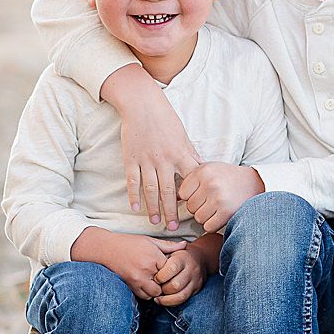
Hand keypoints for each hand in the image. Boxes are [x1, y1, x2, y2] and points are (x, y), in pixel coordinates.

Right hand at [72, 228, 184, 300]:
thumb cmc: (129, 243)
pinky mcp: (130, 286)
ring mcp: (137, 279)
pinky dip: (147, 293)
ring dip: (158, 289)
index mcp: (154, 257)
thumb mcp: (150, 241)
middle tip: (166, 278)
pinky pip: (143, 296)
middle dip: (167, 282)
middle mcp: (147, 270)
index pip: (172, 270)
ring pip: (155, 293)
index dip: (173, 270)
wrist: (106, 249)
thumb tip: (185, 245)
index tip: (171, 267)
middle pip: (166, 284)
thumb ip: (169, 246)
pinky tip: (147, 285)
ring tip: (156, 282)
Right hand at [107, 66, 199, 229]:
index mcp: (180, 154)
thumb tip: (203, 169)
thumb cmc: (166, 119)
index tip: (198, 210)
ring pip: (150, 190)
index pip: (190, 181)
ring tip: (156, 222)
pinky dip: (134, 196)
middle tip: (174, 228)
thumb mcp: (184, 136)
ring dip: (153, 208)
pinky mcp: (131, 159)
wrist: (142, 105)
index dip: (194, 196)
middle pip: (169, 191)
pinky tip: (135, 208)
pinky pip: (132, 182)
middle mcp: (164, 160)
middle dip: (172, 211)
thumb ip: (191, 155)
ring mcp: (146, 161)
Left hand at [154, 244, 208, 306]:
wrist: (200, 259)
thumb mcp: (170, 250)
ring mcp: (195, 281)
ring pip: (180, 295)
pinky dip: (171, 303)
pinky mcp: (196, 289)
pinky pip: (183, 300)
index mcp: (183, 258)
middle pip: (175, 285)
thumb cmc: (179, 256)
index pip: (172, 268)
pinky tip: (163, 300)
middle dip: (163, 289)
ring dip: (166, 299)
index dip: (161, 276)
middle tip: (156, 287)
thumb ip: (160, 253)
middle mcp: (191, 270)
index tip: (155, 278)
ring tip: (157, 297)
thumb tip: (149, 257)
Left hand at [179, 163, 264, 232]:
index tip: (202, 194)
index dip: (191, 196)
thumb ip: (191, 178)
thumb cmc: (227, 177)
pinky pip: (208, 226)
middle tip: (211, 201)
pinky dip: (213, 225)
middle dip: (199, 207)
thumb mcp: (209, 169)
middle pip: (189, 207)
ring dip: (206, 217)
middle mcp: (210, 183)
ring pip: (198, 218)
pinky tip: (220, 216)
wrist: (256, 182)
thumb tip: (174, 197)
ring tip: (217, 208)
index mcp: (203, 171)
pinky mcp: (227, 211)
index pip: (182, 193)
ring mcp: (218, 198)